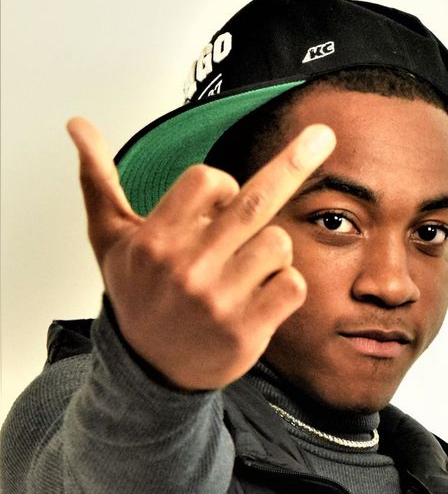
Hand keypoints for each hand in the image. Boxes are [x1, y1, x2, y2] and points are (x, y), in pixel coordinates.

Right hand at [66, 116, 336, 391]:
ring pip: (278, 243)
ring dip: (272, 250)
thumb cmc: (138, 295)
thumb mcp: (110, 240)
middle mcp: (187, 268)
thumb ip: (99, 180)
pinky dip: (287, 285)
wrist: (150, 369)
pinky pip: (293, 284)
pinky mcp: (247, 330)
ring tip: (246, 268)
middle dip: (295, 163)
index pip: (208, 181)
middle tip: (322, 135)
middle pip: (255, 201)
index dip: (221, 185)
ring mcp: (219, 301)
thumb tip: (78, 124)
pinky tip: (262, 295)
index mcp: (155, 241)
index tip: (218, 203)